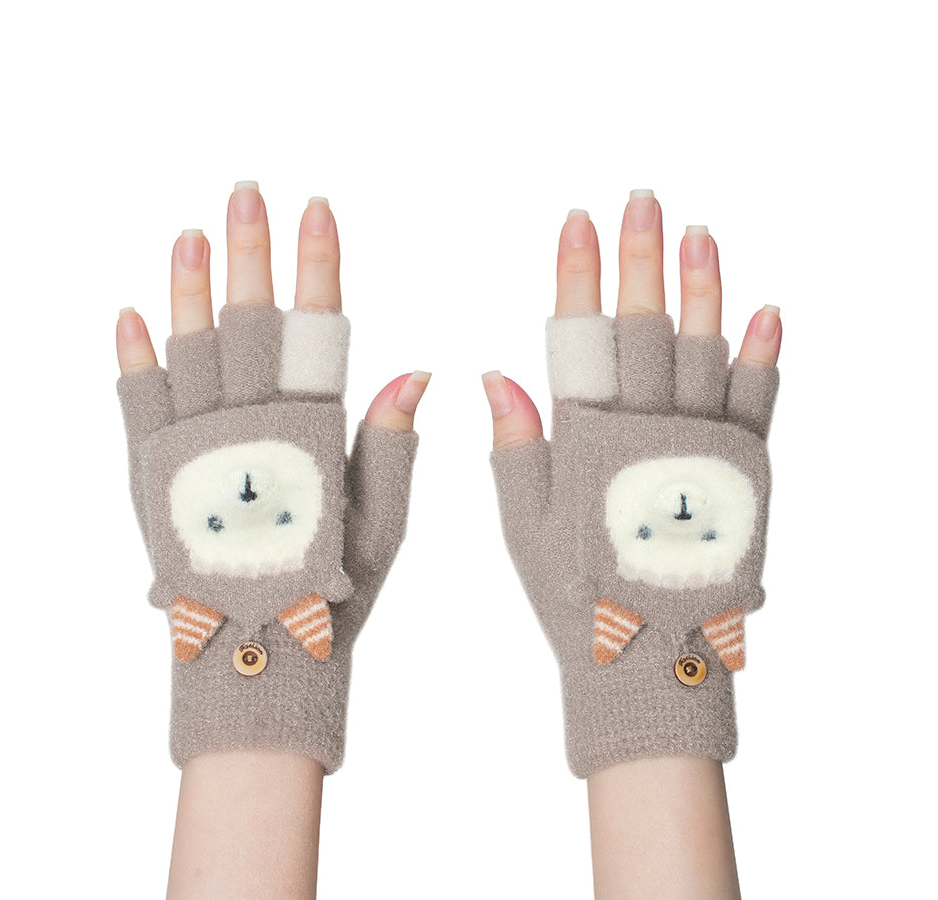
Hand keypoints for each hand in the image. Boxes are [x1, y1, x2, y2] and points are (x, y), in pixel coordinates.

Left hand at [115, 184, 427, 770]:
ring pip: (188, 349)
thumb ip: (392, 445)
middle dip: (250, 250)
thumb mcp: (382, 524)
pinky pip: (136, 404)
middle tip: (247, 192)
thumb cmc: (330, 594)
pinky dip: (131, 358)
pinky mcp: (152, 476)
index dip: (316, 265)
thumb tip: (415, 371)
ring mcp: (192, 450)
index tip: (317, 209)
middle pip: (247, 321)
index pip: (315, 328)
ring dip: (189, 288)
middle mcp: (247, 431)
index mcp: (309, 437)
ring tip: (191, 235)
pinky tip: (129, 314)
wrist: (255, 658)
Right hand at [484, 192, 779, 775]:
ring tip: (699, 233)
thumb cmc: (575, 595)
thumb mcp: (525, 527)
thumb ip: (515, 447)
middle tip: (641, 200)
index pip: (581, 336)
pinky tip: (767, 311)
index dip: (578, 275)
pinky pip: (758, 405)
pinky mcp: (743, 473)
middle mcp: (648, 432)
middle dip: (641, 258)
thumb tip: (496, 375)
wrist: (647, 656)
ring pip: (704, 350)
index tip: (575, 222)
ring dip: (703, 288)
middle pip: (646, 327)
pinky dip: (764, 357)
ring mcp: (701, 449)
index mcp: (590, 440)